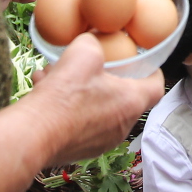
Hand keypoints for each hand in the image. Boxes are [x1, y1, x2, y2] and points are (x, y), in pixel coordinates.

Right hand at [0, 32, 162, 191]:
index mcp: (131, 102)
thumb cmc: (64, 96)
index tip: (143, 64)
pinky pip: (82, 123)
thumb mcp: (82, 52)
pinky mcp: (82, 150)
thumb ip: (93, 42)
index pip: (157, 87)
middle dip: (107, 81)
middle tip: (93, 68)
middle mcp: (122, 126)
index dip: (152, 72)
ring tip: (59, 79)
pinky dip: (70, 109)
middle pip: (124, 98)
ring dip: (83, 93)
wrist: (34, 134)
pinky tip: (48, 95)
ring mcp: (103, 142)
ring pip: (98, 110)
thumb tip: (92, 40)